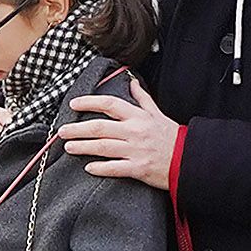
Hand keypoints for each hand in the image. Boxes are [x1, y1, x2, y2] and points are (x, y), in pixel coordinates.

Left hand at [58, 81, 179, 187]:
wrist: (189, 160)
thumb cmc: (172, 138)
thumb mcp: (158, 114)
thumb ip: (142, 99)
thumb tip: (132, 82)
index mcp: (138, 116)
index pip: (109, 103)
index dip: (89, 102)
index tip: (74, 104)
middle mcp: (135, 131)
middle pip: (99, 127)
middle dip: (77, 128)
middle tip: (61, 131)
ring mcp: (136, 150)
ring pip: (103, 147)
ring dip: (83, 147)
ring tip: (68, 147)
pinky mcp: (139, 168)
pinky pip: (115, 168)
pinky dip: (100, 168)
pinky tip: (88, 168)